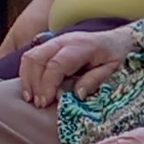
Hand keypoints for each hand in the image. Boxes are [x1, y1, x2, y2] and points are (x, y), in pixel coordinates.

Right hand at [17, 23, 137, 108]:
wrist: (117, 39)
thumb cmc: (116, 56)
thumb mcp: (113, 69)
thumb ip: (94, 80)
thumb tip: (77, 94)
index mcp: (80, 46)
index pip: (56, 64)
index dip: (48, 84)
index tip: (46, 102)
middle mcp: (63, 41)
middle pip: (37, 59)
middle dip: (34, 83)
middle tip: (38, 103)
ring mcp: (54, 41)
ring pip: (30, 57)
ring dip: (27, 79)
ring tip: (31, 98)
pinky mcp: (49, 46)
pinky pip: (31, 57)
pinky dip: (27, 73)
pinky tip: (30, 89)